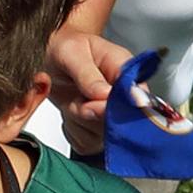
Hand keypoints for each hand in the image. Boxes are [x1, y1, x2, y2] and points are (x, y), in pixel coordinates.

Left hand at [45, 27, 130, 154]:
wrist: (54, 58)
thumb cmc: (67, 48)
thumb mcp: (72, 52)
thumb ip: (87, 74)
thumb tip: (105, 95)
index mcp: (127, 71)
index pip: (137, 99)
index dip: (116, 108)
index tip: (93, 103)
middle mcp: (125, 97)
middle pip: (119, 124)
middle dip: (91, 115)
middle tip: (76, 100)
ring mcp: (113, 116)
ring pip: (101, 137)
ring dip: (79, 122)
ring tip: (73, 100)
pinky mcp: (98, 131)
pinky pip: (87, 143)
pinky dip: (73, 131)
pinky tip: (72, 111)